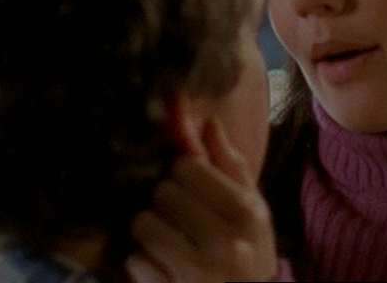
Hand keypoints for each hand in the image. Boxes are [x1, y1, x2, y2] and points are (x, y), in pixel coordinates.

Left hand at [126, 118, 277, 282]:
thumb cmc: (248, 250)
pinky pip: (135, 261)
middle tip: (178, 213)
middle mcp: (225, 243)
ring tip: (166, 238)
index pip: (188, 166)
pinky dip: (143, 263)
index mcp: (246, 213)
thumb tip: (209, 120)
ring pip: (144, 223)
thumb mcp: (251, 208)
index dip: (182, 171)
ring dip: (149, 229)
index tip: (188, 183)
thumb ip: (229, 164)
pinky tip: (162, 266)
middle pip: (164, 191)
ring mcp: (198, 274)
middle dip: (165, 199)